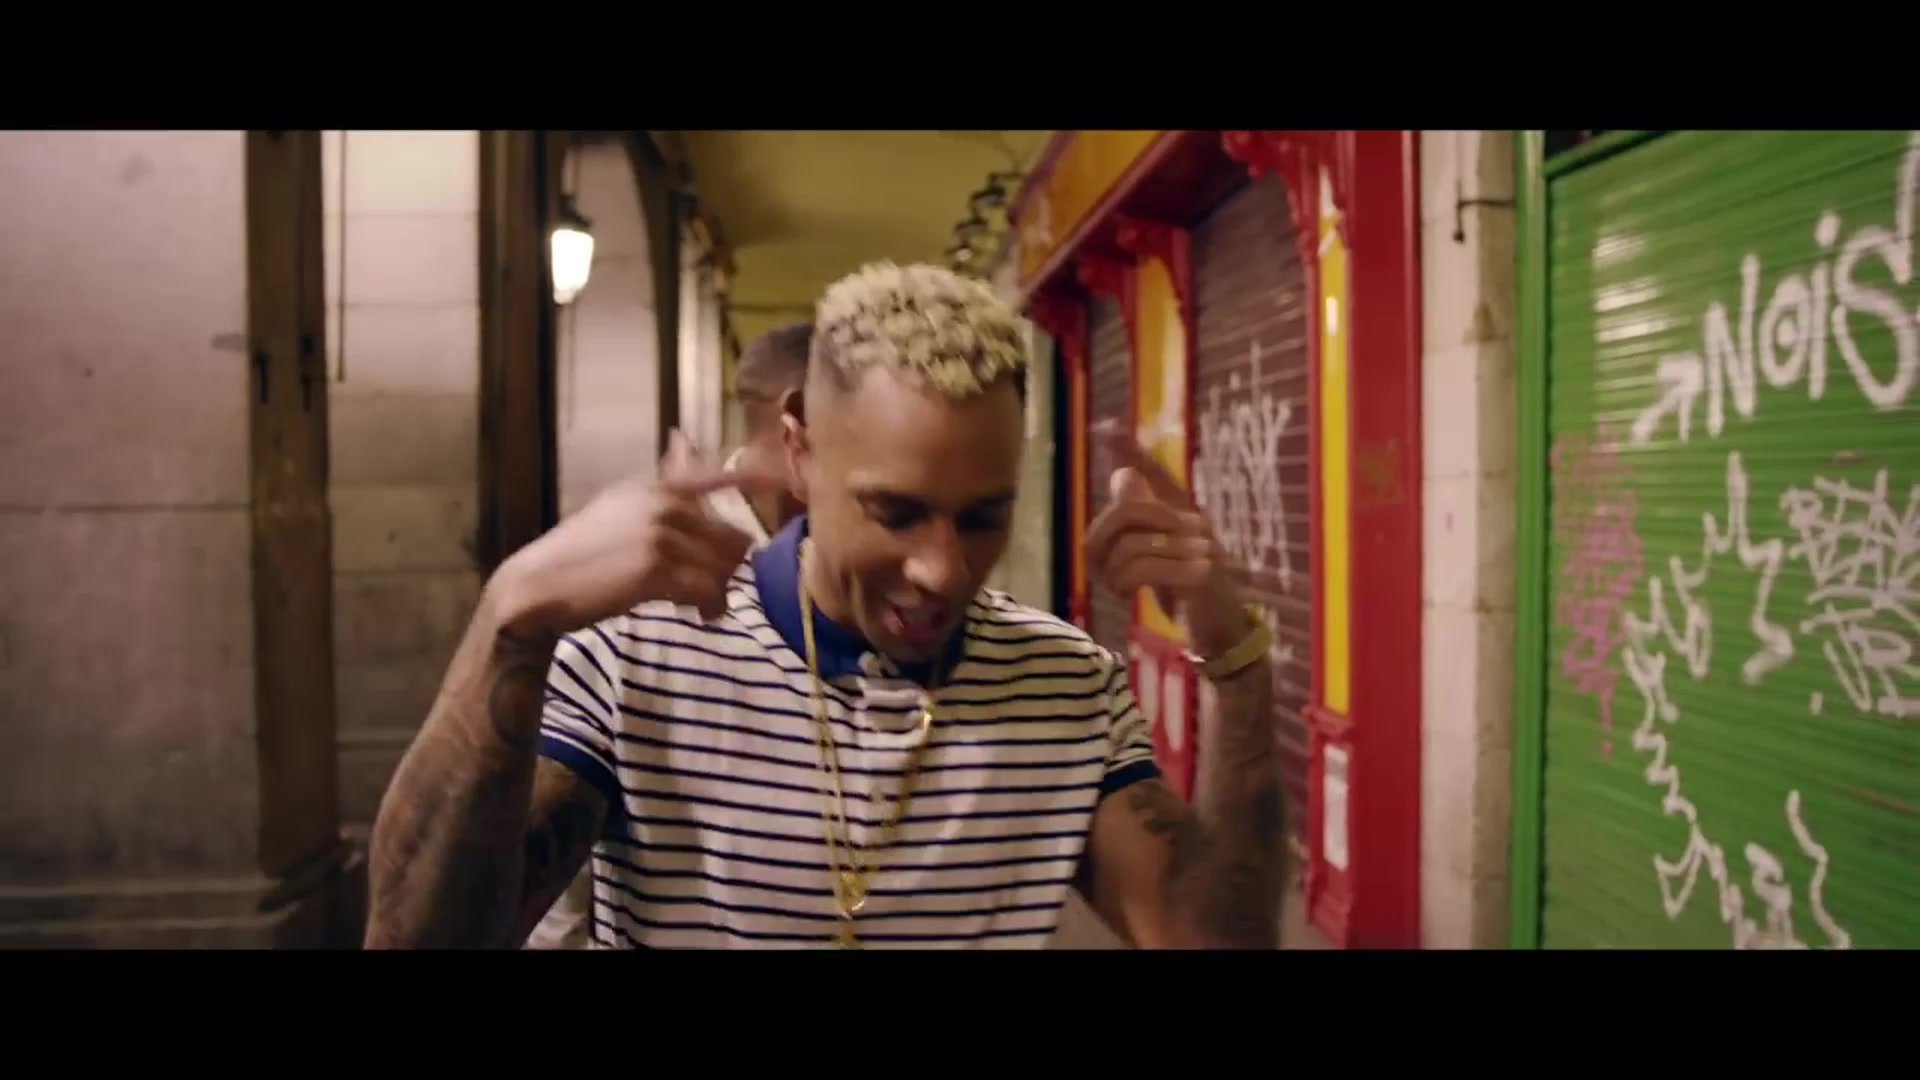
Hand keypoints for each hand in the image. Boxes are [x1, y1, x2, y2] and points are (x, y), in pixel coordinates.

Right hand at [489, 430, 786, 638]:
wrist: (538, 584)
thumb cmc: (579, 554)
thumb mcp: (619, 506)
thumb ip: (660, 485)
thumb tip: (683, 439)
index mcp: (655, 488)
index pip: (714, 476)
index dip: (753, 478)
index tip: (783, 479)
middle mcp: (663, 504)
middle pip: (731, 538)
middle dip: (727, 569)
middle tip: (711, 592)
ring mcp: (661, 533)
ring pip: (724, 568)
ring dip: (719, 594)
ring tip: (703, 609)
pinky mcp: (657, 567)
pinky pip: (709, 591)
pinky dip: (709, 609)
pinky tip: (698, 617)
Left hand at [1085, 422, 1249, 656]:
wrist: (1222, 630)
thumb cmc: (1188, 590)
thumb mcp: (1160, 551)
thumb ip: (1143, 519)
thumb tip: (1122, 475)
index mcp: (1183, 512)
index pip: (1156, 472)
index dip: (1131, 450)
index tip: (1105, 426)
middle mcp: (1193, 522)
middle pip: (1127, 512)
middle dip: (1100, 540)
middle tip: (1098, 566)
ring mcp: (1199, 547)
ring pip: (1130, 545)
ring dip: (1112, 572)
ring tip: (1118, 586)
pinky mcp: (1198, 575)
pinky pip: (1144, 568)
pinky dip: (1125, 582)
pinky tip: (1127, 593)